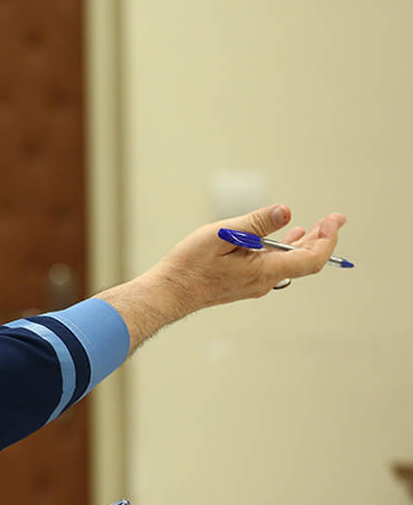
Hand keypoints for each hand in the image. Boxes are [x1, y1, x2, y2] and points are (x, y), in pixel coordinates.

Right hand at [98, 204, 346, 350]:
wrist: (169, 292)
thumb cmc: (190, 265)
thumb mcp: (222, 235)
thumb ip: (255, 224)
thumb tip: (285, 211)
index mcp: (264, 270)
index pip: (311, 258)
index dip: (327, 239)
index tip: (334, 220)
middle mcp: (265, 281)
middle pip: (305, 262)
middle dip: (322, 238)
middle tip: (334, 218)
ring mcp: (255, 285)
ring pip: (290, 264)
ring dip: (304, 244)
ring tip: (316, 227)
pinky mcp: (245, 284)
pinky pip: (275, 267)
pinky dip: (285, 251)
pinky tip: (284, 240)